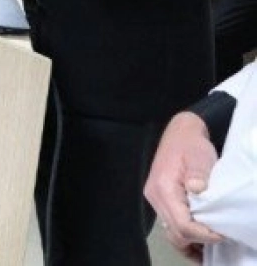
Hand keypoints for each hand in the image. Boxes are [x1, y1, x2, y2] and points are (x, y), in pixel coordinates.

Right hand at [144, 112, 222, 259]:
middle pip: (174, 232)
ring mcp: (155, 200)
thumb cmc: (190, 145)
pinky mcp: (160, 200)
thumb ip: (198, 174)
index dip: (203, 234)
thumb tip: (198, 190)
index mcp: (164, 188)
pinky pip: (171, 224)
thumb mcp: (199, 156)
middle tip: (220, 239)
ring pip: (170, 231)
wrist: (179, 133)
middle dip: (197, 241)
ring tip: (209, 244)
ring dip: (190, 241)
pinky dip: (185, 233)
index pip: (182, 224)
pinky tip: (199, 237)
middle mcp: (155, 197)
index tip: (222, 234)